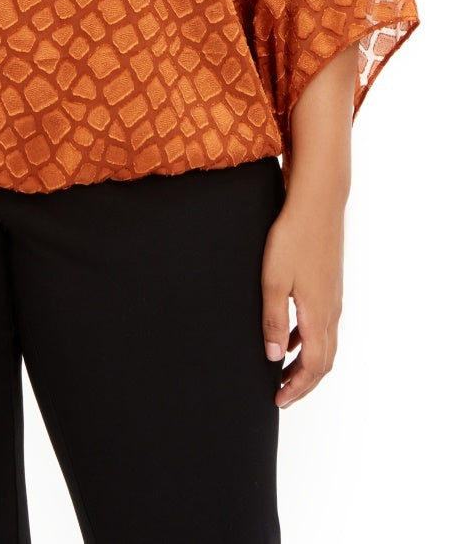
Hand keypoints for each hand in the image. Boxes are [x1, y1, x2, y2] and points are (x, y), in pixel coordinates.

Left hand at [260, 195, 343, 408]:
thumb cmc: (293, 238)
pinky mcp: (329, 285)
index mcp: (318, 314)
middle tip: (282, 395)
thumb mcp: (273, 280)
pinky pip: (321, 324)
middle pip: (323, 361)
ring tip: (283, 371)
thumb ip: (273, 319)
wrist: (318, 204)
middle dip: (303, 382)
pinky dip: (307, 339)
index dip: (297, 387)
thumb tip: (273, 357)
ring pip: (324, 343)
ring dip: (306, 362)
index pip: (313, 366)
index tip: (279, 400)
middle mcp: (331, 311)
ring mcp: (332, 298)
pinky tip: (288, 335)